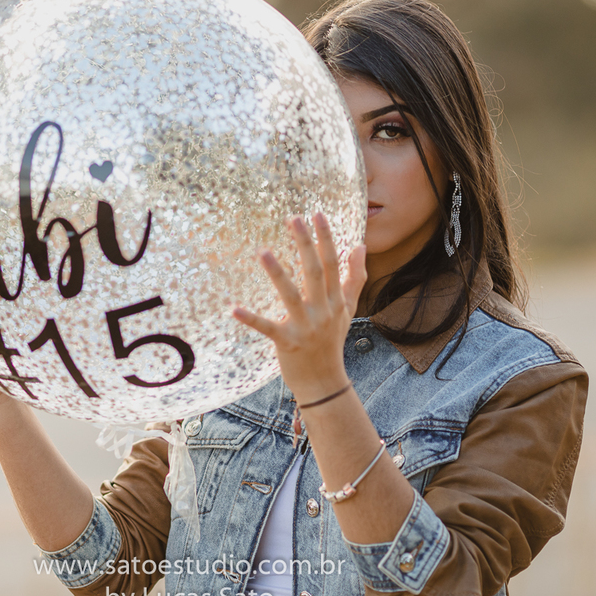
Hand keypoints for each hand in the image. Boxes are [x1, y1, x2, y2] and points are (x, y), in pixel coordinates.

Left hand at [232, 213, 366, 401]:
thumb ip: (355, 277)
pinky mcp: (287, 343)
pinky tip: (234, 309)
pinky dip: (251, 319)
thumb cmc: (333, 341)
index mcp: (336, 300)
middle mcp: (323, 311)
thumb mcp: (348, 309)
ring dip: (277, 273)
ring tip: (263, 252)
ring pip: (290, 295)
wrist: (324, 382)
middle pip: (314, 272)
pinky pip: (267, 327)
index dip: (326, 238)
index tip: (317, 214)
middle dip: (304, 244)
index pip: (332, 263)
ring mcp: (305, 327)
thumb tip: (360, 246)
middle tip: (293, 218)